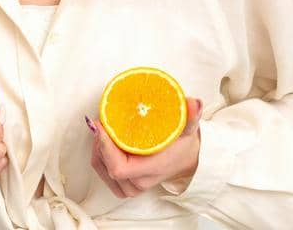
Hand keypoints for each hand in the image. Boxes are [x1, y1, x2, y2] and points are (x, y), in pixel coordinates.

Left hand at [86, 97, 202, 197]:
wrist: (185, 159)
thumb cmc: (183, 145)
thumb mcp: (188, 128)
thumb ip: (191, 117)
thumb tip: (194, 104)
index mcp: (152, 169)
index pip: (119, 168)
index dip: (106, 148)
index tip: (103, 126)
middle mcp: (139, 182)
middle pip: (107, 165)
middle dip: (101, 142)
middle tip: (103, 120)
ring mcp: (131, 187)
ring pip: (102, 168)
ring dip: (99, 148)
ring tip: (104, 129)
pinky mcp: (124, 187)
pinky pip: (103, 172)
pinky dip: (100, 156)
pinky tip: (105, 142)